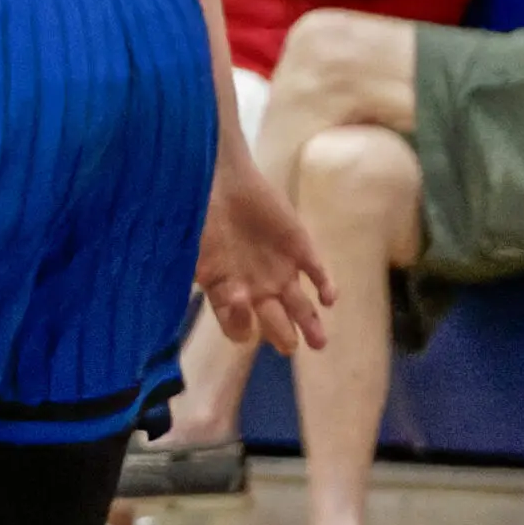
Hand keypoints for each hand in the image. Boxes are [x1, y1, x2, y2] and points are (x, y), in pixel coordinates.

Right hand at [196, 148, 335, 353]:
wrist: (221, 178)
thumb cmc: (201, 213)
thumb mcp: (194, 248)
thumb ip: (207, 274)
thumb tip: (232, 299)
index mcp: (226, 292)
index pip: (234, 324)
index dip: (238, 325)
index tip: (241, 314)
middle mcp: (255, 289)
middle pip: (273, 322)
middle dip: (282, 336)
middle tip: (289, 347)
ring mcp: (280, 271)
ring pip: (301, 308)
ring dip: (310, 325)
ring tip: (319, 343)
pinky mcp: (301, 249)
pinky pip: (318, 274)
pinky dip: (325, 287)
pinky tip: (329, 299)